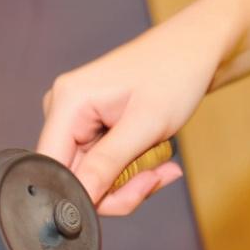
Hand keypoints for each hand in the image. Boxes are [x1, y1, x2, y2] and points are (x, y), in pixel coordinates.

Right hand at [37, 0, 240, 213]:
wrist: (197, 49)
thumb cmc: (176, 74)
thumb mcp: (145, 125)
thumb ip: (106, 165)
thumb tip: (78, 201)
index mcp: (66, 102)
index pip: (52, 168)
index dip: (82, 193)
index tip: (127, 195)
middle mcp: (62, 109)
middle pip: (73, 177)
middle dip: (116, 189)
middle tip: (154, 179)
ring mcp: (75, 118)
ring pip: (90, 177)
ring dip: (128, 182)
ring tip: (161, 166)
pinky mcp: (90, 126)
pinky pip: (101, 167)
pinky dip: (129, 171)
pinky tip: (154, 159)